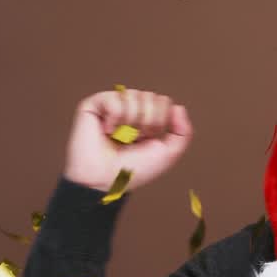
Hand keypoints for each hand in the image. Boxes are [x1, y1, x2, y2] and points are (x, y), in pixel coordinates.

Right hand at [63, 89, 192, 191]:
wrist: (107, 180)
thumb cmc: (133, 170)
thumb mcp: (168, 154)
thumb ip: (183, 132)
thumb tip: (178, 107)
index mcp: (146, 117)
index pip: (163, 101)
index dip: (160, 122)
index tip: (148, 139)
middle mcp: (130, 108)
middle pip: (151, 97)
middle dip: (147, 122)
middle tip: (134, 139)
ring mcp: (112, 105)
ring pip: (134, 96)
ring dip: (131, 123)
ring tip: (120, 137)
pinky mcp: (94, 104)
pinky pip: (115, 99)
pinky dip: (115, 120)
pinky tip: (107, 131)